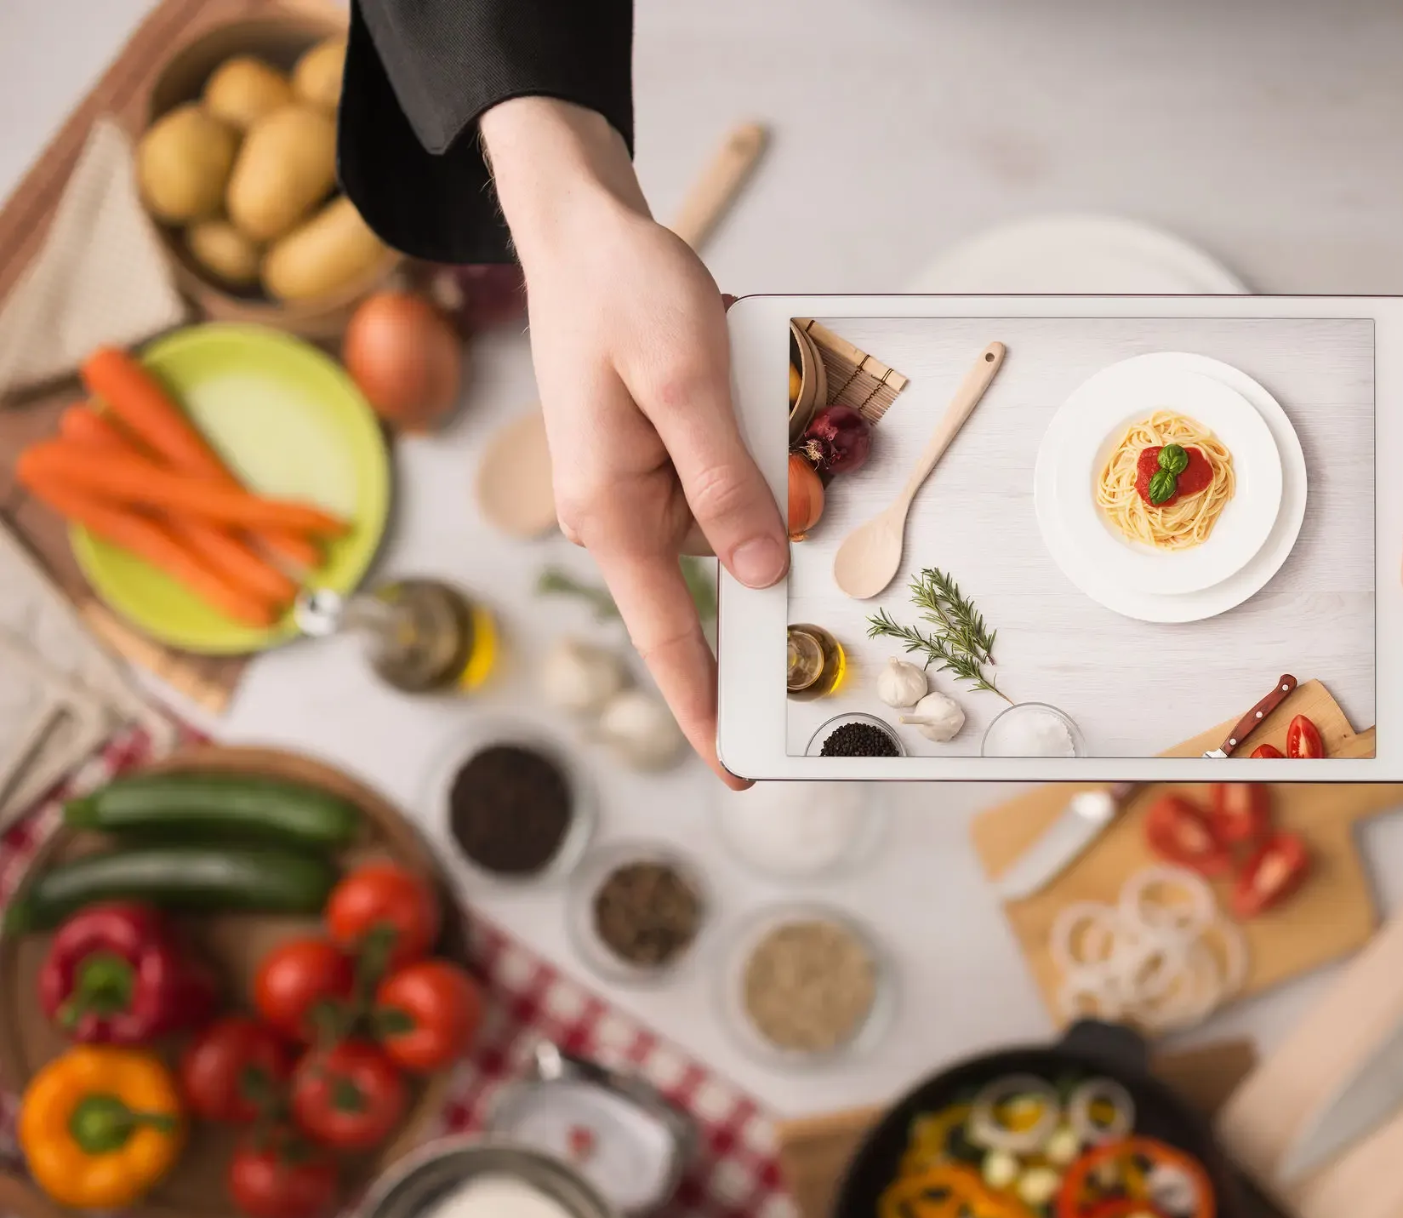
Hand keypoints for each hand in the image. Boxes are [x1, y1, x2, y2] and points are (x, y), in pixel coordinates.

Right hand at [482, 98, 783, 787]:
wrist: (582, 233)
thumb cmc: (621, 296)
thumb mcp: (685, 383)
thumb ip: (725, 481)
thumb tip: (760, 573)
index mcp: (609, 514)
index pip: (669, 638)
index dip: (707, 709)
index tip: (740, 770)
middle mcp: (617, 516)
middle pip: (714, 581)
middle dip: (763, 562)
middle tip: (793, 524)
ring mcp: (635, 491)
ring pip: (731, 524)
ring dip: (763, 484)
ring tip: (739, 392)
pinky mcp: (655, 461)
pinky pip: (723, 483)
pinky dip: (752, 458)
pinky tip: (739, 392)